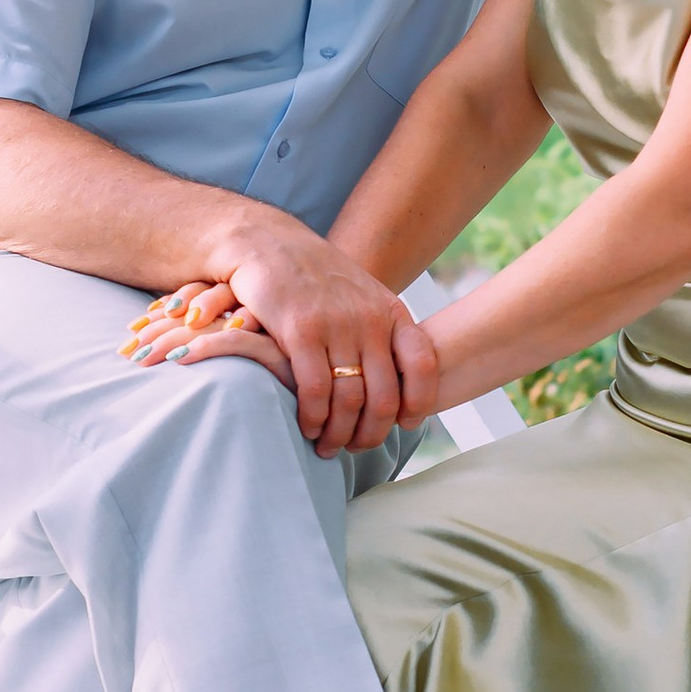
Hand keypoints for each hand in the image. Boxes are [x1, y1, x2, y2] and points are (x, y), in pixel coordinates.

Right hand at [129, 241, 435, 455]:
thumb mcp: (360, 296)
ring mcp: (336, 324)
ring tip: (327, 446)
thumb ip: (380, 333)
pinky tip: (307, 427)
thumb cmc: (313, 278)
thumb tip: (399, 385)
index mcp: (390, 312)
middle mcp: (370, 319)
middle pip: (384, 397)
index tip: (406, 425)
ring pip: (350, 400)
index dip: (419, 403)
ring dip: (339, 433)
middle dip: (371, 433)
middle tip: (355, 449)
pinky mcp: (300, 331)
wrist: (267, 242)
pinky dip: (314, 418)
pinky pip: (316, 390)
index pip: (423, 365)